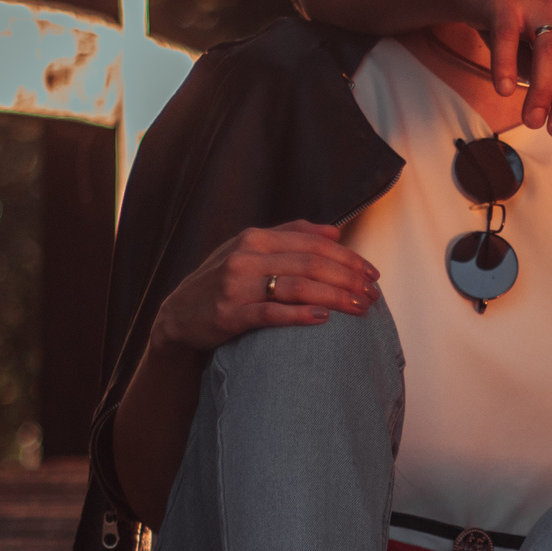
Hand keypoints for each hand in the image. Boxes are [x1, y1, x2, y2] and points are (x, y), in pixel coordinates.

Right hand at [148, 220, 377, 356]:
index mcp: (255, 238)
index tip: (372, 273)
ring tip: (360, 308)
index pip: (313, 243)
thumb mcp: (251, 251)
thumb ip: (292, 236)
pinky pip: (271, 313)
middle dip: (348, 278)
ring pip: (297, 286)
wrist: (178, 315)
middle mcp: (246, 256)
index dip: (348, 257)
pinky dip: (300, 315)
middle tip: (372, 294)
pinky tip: (324, 319)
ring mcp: (236, 285)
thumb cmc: (222, 281)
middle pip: (311, 263)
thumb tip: (335, 231)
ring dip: (334, 297)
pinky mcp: (229, 314)